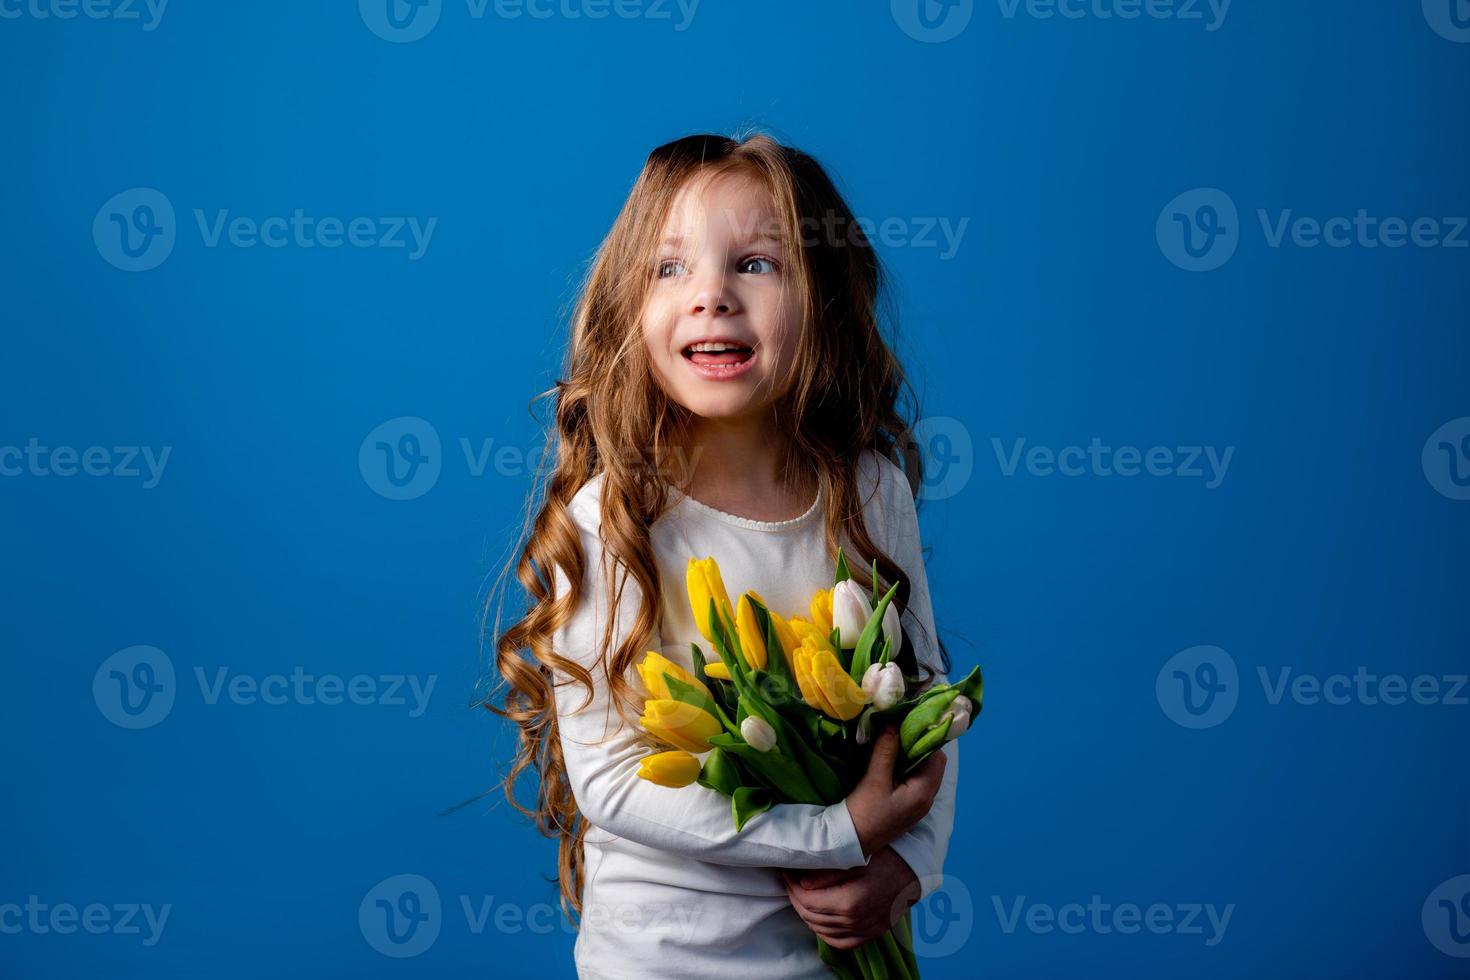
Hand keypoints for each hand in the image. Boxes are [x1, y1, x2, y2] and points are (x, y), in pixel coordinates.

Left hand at [781, 847, 922, 949]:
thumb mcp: (857, 856)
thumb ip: (827, 873)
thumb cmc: (887, 856)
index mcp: (851, 901)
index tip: (787, 873)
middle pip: (812, 917)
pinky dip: (825, 933)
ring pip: (823, 931)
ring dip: (807, 914)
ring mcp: (865, 929)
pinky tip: (818, 920)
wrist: (915, 869)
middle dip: (795, 899)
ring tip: (801, 896)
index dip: (792, 887)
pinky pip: (841, 942)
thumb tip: (802, 883)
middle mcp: (856, 921)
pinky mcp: (871, 933)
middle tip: (790, 882)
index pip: (808, 901)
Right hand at [843, 725, 946, 857]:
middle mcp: (927, 799)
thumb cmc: (864, 812)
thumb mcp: (875, 779)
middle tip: (899, 730)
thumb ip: (886, 750)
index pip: (937, 757)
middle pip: (933, 764)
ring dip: (912, 756)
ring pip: (924, 772)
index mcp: (924, 792)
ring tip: (894, 741)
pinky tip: (892, 760)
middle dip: (919, 745)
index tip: (909, 723)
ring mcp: (919, 805)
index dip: (925, 738)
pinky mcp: (909, 807)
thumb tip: (893, 723)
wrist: (851, 841)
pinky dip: (908, 768)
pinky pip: (916, 781)